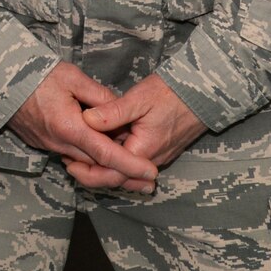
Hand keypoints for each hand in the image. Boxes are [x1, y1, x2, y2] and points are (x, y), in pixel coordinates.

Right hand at [6, 62, 159, 194]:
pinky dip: (89, 159)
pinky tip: (101, 153)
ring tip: (130, 168)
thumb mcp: (72, 77)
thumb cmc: (36, 74)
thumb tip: (119, 108)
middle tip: (148, 179)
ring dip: (107, 167)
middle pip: (99, 166)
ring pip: (85, 164)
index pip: (107, 153)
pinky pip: (71, 156)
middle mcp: (61, 143)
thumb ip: (99, 95)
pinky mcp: (43, 144)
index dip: (132, 165)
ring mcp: (50, 146)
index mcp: (70, 127)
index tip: (152, 173)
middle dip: (124, 174)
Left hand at [80, 74, 207, 173]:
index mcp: (144, 150)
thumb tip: (86, 120)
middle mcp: (151, 159)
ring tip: (79, 156)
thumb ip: (112, 112)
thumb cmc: (170, 93)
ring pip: (126, 172)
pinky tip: (101, 148)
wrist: (201, 92)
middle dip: (93, 173)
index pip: (112, 172)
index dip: (88, 170)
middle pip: (118, 177)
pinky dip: (116, 160)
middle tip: (69, 162)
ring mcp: (156, 156)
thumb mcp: (138, 98)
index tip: (69, 161)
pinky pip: (133, 163)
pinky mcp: (158, 150)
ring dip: (104, 167)